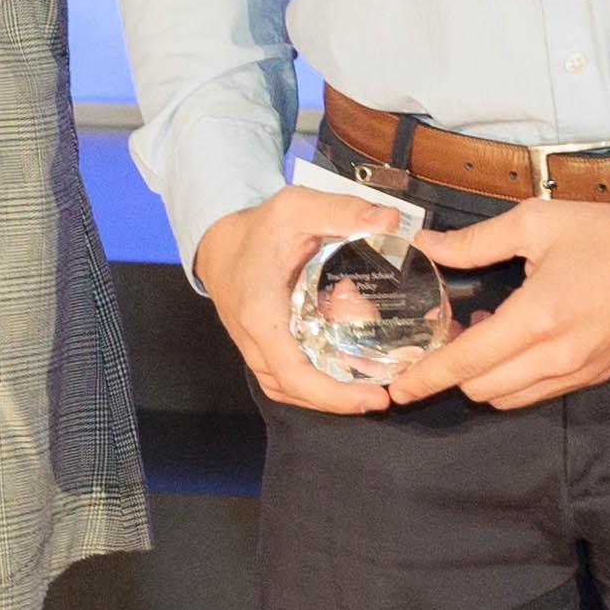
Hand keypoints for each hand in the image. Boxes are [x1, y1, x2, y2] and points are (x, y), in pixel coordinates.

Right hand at [186, 180, 442, 415]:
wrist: (220, 243)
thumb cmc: (259, 228)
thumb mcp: (297, 207)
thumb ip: (343, 211)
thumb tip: (389, 220)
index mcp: (261, 314)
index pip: (293, 373)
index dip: (333, 394)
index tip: (373, 397)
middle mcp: (254, 341)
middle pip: (296, 390)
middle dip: (340, 401)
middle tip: (384, 397)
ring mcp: (255, 349)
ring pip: (290, 391)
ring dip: (329, 397)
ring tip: (372, 391)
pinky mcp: (262, 349)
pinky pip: (288, 380)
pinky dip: (317, 386)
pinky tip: (349, 377)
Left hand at [414, 191, 609, 410]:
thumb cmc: (607, 234)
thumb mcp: (536, 223)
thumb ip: (476, 242)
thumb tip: (428, 246)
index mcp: (537, 317)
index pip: (466, 363)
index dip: (426, 378)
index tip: (399, 388)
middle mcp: (557, 356)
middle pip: (481, 388)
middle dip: (453, 371)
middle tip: (447, 335)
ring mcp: (578, 372)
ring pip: (509, 398)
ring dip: (485, 377)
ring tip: (485, 336)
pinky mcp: (596, 377)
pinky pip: (540, 393)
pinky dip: (517, 378)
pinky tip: (520, 342)